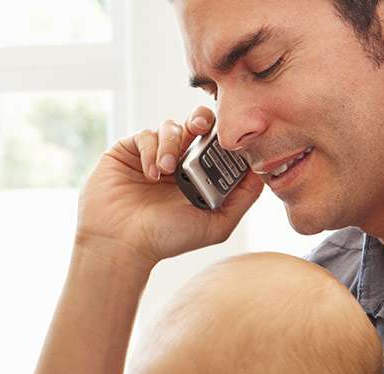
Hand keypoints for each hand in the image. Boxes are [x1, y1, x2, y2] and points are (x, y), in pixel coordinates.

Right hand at [74, 106, 262, 266]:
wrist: (121, 244)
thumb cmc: (166, 239)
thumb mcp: (216, 224)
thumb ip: (242, 199)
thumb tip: (262, 170)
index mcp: (199, 175)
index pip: (218, 143)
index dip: (225, 138)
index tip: (229, 141)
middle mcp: (177, 161)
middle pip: (196, 124)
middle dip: (202, 120)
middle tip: (201, 127)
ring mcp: (152, 155)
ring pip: (171, 126)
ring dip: (172, 143)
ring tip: (166, 170)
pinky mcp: (127, 151)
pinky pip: (145, 135)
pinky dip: (151, 149)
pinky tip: (150, 173)